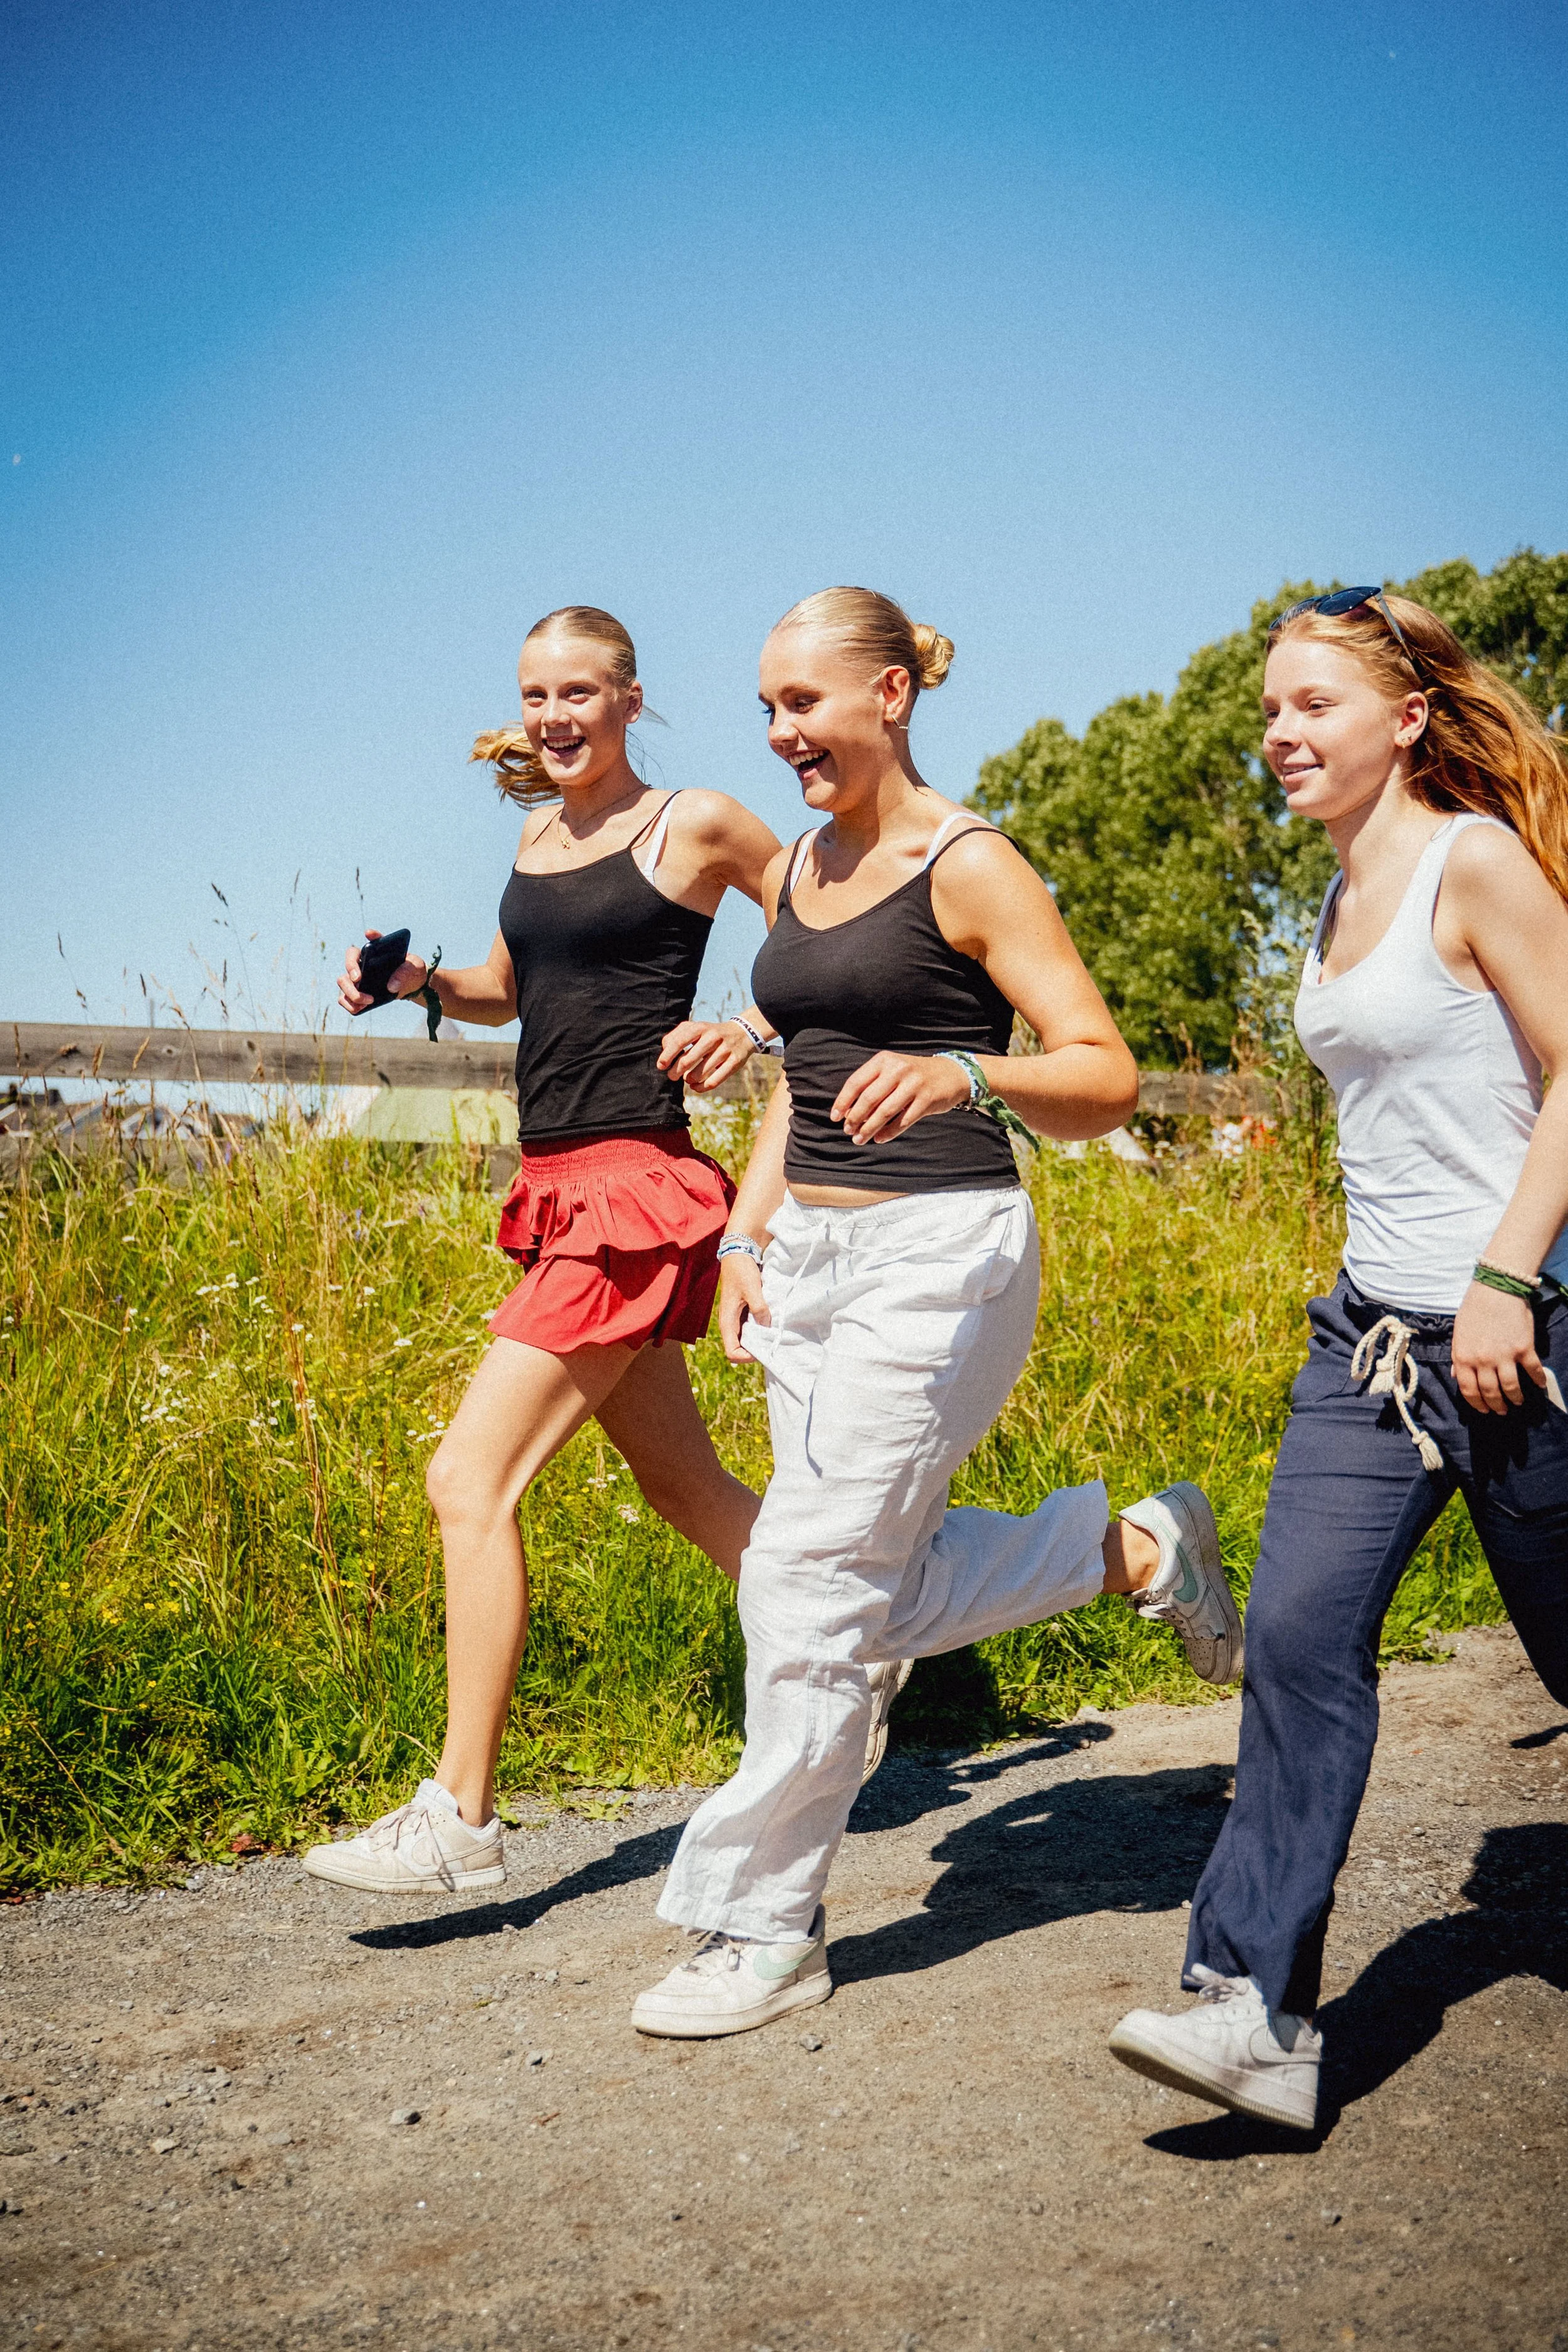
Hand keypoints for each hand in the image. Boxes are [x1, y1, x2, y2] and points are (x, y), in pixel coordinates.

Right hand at [338, 930, 426, 1017]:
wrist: (413, 982)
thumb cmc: (411, 968)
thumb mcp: (414, 965)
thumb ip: (405, 970)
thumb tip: (391, 986)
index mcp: (369, 955)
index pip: (352, 953)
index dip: (351, 961)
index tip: (360, 975)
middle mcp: (360, 967)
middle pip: (345, 973)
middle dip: (351, 982)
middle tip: (364, 988)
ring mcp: (357, 981)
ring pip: (343, 987)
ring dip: (352, 996)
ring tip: (370, 1001)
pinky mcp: (359, 994)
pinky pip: (346, 1001)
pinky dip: (352, 1006)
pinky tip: (364, 1008)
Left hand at [658, 1018, 755, 1091]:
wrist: (742, 1033)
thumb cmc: (710, 1034)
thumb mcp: (695, 1028)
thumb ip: (676, 1036)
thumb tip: (664, 1050)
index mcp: (700, 1027)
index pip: (679, 1041)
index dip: (668, 1055)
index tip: (661, 1066)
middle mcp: (713, 1037)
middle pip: (688, 1059)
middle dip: (676, 1071)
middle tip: (671, 1076)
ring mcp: (725, 1050)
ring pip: (700, 1072)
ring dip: (689, 1079)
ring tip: (687, 1079)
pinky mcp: (735, 1062)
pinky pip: (714, 1081)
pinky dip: (701, 1087)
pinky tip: (695, 1087)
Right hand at [718, 1252, 768, 1364]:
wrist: (738, 1253)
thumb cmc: (742, 1270)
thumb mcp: (752, 1289)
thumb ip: (759, 1308)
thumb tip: (766, 1326)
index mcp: (727, 1320)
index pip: (731, 1352)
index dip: (746, 1357)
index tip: (762, 1350)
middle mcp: (730, 1322)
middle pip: (739, 1348)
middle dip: (754, 1350)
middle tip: (772, 1344)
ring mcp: (736, 1317)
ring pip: (746, 1338)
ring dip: (759, 1338)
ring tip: (774, 1334)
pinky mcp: (743, 1311)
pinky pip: (751, 1327)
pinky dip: (760, 1328)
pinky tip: (772, 1323)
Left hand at [830, 1051, 970, 1144]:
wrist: (950, 1074)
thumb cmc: (912, 1076)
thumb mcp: (892, 1071)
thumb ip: (871, 1086)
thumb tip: (848, 1113)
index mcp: (884, 1060)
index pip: (856, 1082)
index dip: (843, 1102)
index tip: (834, 1118)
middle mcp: (898, 1069)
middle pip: (869, 1098)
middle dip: (855, 1118)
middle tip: (848, 1131)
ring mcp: (914, 1084)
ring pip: (885, 1112)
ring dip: (869, 1128)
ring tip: (859, 1139)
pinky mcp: (927, 1100)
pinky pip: (903, 1121)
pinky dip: (889, 1132)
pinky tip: (879, 1139)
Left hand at [1451, 1281, 1546, 1413]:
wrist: (1496, 1288)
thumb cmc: (1474, 1309)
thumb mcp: (1458, 1333)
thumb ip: (1458, 1356)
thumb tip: (1455, 1375)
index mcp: (1464, 1357)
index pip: (1468, 1390)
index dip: (1476, 1403)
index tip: (1483, 1409)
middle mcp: (1483, 1361)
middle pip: (1490, 1392)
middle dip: (1496, 1405)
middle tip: (1501, 1410)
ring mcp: (1505, 1356)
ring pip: (1511, 1387)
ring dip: (1515, 1398)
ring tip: (1517, 1402)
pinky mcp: (1524, 1348)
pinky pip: (1533, 1371)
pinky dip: (1538, 1380)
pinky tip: (1539, 1385)